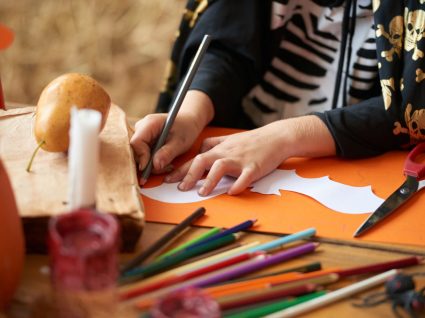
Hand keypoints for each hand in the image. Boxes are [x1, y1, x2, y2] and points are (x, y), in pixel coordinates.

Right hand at [130, 90, 213, 182]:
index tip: (151, 168)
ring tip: (169, 166)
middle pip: (135, 150)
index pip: (136, 142)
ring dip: (152, 165)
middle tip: (166, 168)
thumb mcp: (181, 142)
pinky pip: (143, 155)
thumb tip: (155, 165)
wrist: (188, 122)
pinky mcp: (144, 142)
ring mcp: (141, 135)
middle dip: (148, 164)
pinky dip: (153, 162)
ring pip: (139, 155)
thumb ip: (168, 153)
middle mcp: (141, 128)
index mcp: (150, 123)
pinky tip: (165, 163)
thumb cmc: (186, 128)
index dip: (141, 157)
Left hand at [165, 116, 335, 194]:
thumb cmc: (252, 140)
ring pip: (221, 167)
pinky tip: (232, 192)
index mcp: (220, 148)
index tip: (168, 179)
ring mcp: (241, 159)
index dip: (181, 169)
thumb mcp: (230, 139)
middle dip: (189, 174)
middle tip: (179, 188)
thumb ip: (213, 144)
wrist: (276, 137)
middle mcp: (227, 153)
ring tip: (202, 192)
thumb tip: (199, 151)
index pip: (196, 158)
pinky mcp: (255, 167)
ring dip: (209, 180)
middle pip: (203, 160)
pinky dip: (238, 185)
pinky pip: (245, 176)